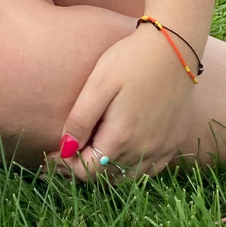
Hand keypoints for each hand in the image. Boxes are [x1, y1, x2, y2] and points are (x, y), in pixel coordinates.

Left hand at [53, 23, 196, 179]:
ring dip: (106, 170)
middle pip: (106, 176)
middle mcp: (143, 151)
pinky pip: (150, 169)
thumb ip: (81, 118)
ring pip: (127, 176)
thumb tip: (65, 148)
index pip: (88, 171)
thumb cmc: (129, 60)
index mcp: (121, 138)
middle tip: (64, 153)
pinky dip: (130, 167)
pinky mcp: (174, 141)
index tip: (52, 154)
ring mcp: (162, 148)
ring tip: (87, 151)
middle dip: (82, 168)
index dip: (66, 166)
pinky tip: (118, 151)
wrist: (173, 50)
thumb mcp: (99, 84)